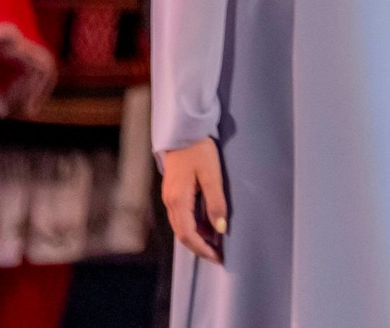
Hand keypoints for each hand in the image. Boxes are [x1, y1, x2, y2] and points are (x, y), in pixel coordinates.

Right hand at [161, 138, 226, 263]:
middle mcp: (170, 203)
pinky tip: (207, 226)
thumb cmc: (199, 150)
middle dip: (200, 248)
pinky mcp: (173, 192)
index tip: (218, 258)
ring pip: (181, 227)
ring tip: (216, 244)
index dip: (203, 249)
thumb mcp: (212, 175)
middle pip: (182, 235)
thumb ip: (216, 202)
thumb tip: (220, 229)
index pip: (188, 235)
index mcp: (178, 200)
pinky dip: (194, 226)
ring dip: (197, 238)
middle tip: (218, 255)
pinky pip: (182, 217)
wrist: (183, 132)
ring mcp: (169, 198)